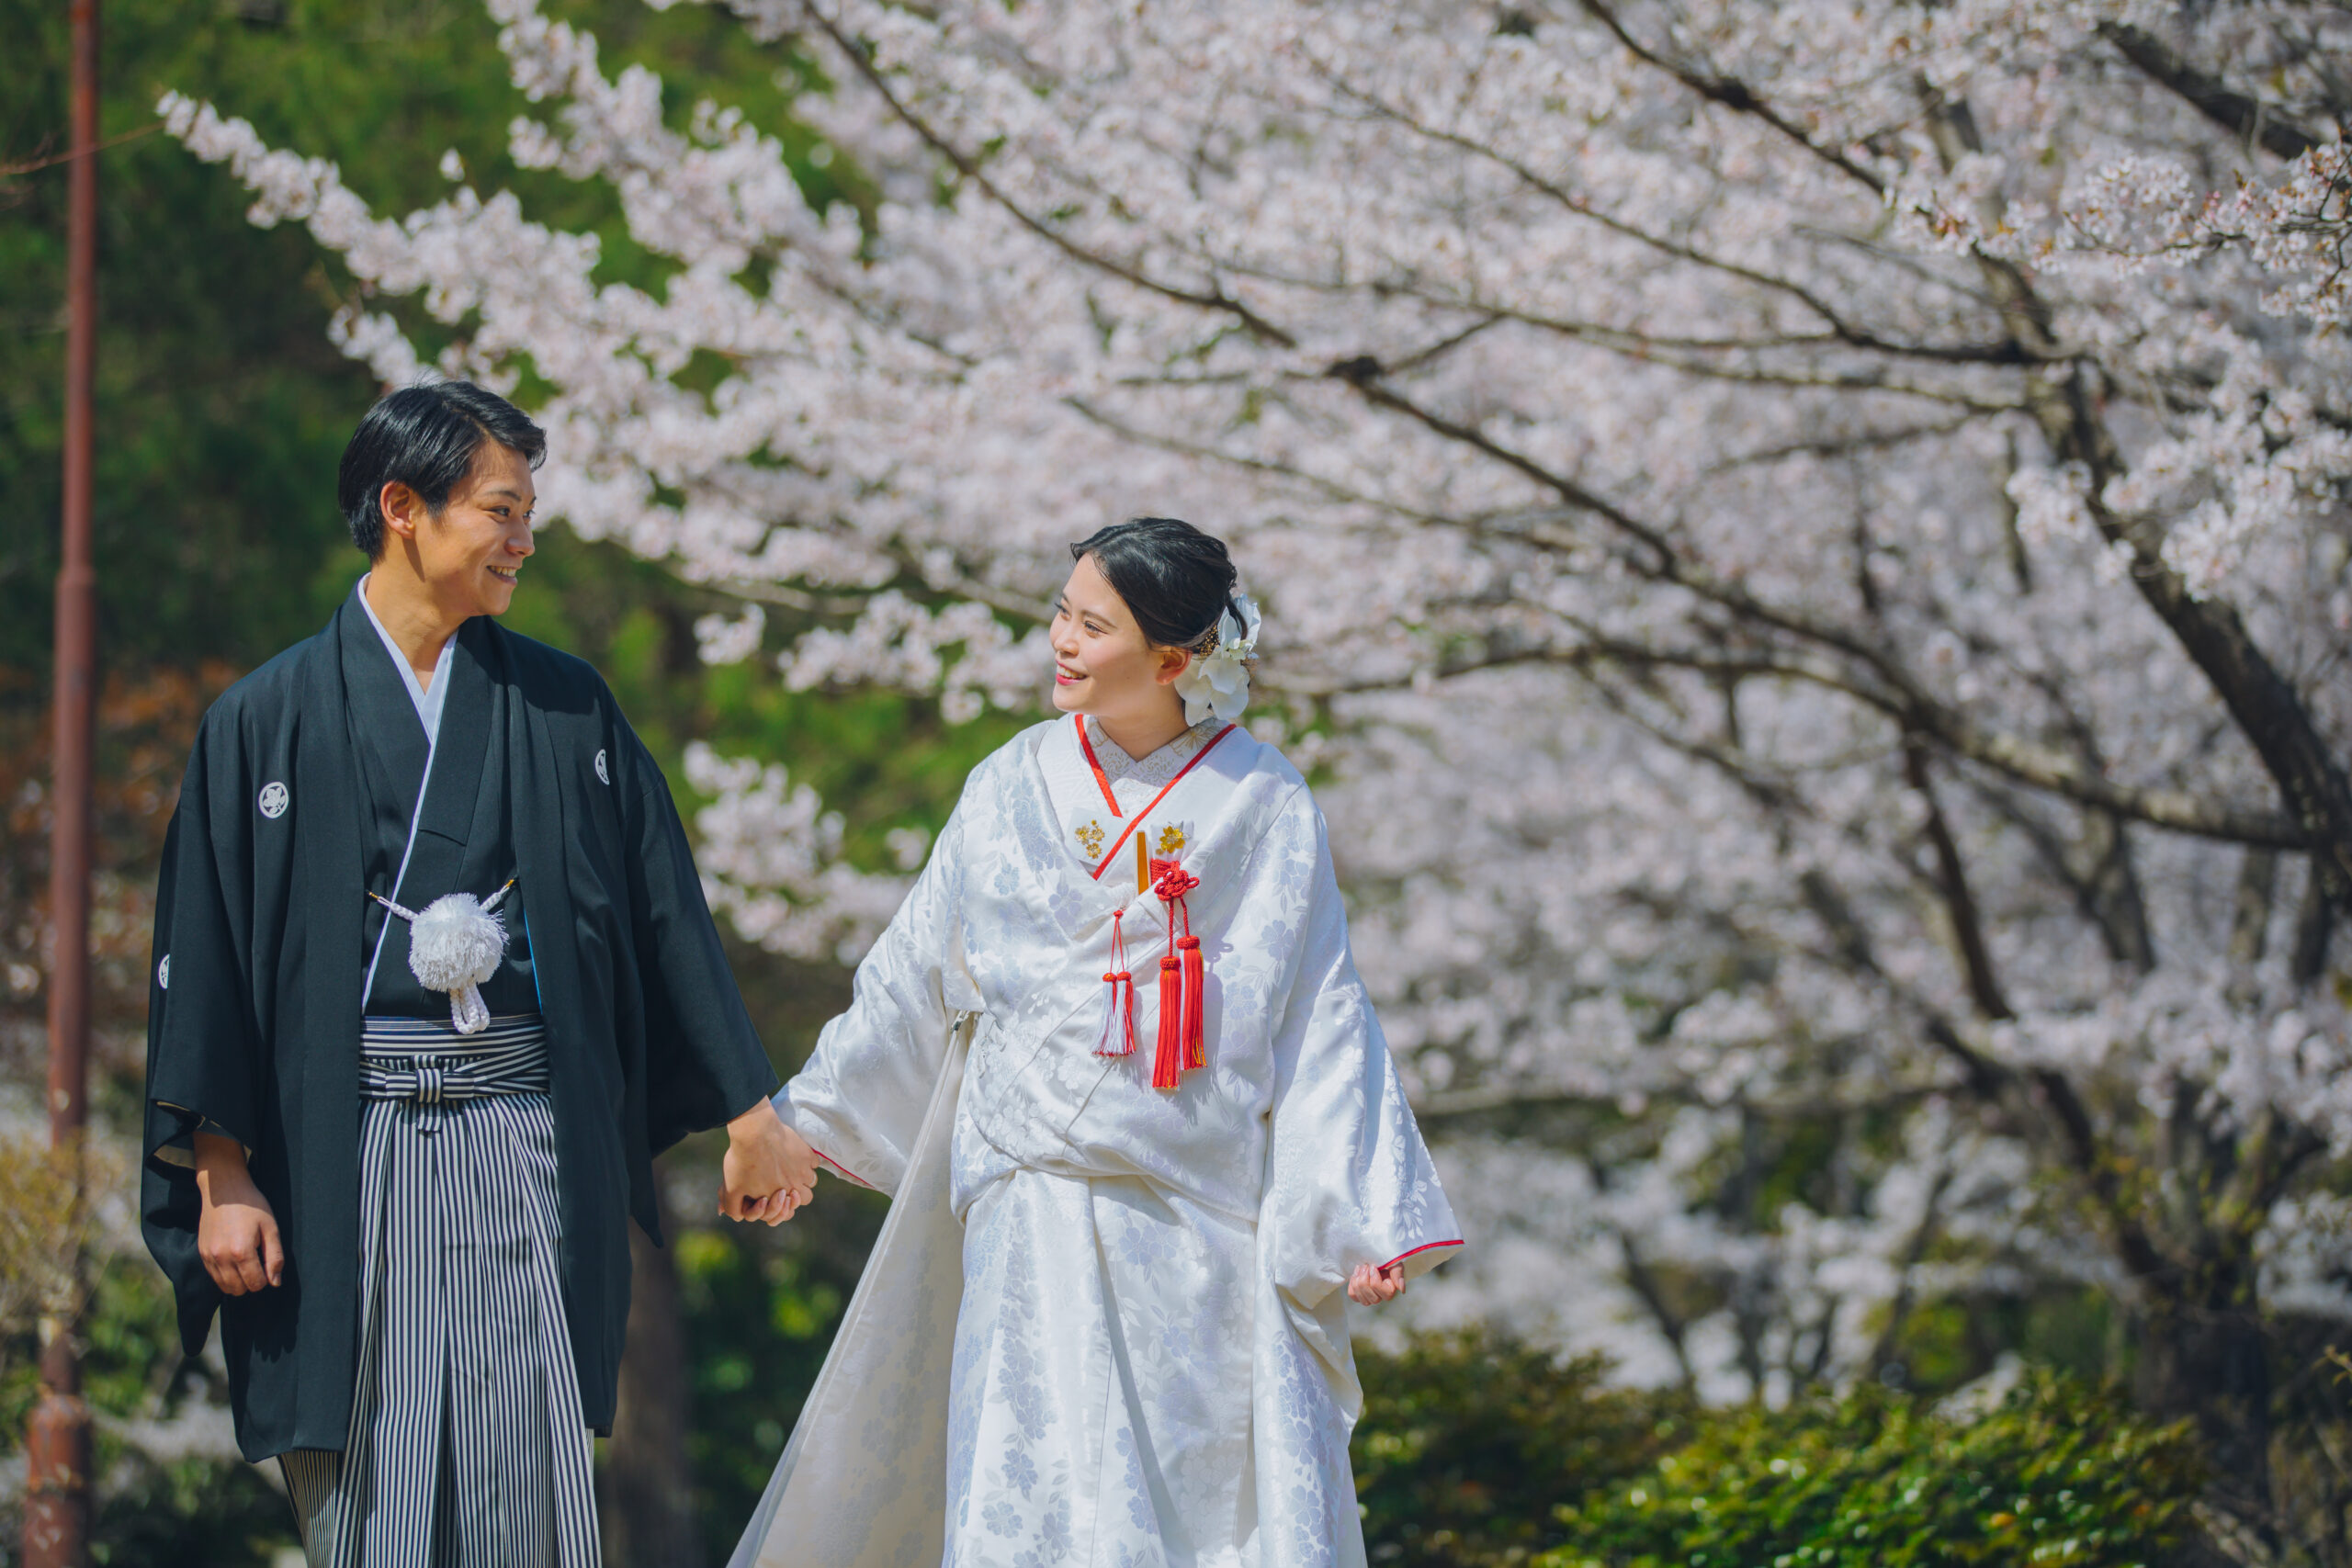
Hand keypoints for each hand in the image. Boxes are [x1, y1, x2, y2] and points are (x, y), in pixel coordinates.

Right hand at [194, 1132, 284, 1295]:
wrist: (225, 1190)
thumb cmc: (252, 1207)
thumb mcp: (271, 1228)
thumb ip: (275, 1257)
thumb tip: (275, 1283)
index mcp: (241, 1252)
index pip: (255, 1284)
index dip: (266, 1278)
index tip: (268, 1265)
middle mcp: (221, 1258)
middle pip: (239, 1289)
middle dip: (251, 1282)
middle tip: (258, 1263)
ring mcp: (208, 1257)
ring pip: (224, 1287)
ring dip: (238, 1281)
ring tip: (246, 1262)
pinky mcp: (201, 1254)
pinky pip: (214, 1277)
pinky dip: (225, 1275)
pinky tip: (234, 1260)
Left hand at [720, 1097, 819, 1225]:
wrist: (755, 1133)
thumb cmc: (742, 1162)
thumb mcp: (731, 1189)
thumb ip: (733, 1207)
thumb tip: (731, 1216)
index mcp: (778, 1198)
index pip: (789, 1212)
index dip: (783, 1207)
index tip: (776, 1195)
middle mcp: (794, 1185)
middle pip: (806, 1198)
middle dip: (797, 1194)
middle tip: (786, 1183)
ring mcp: (803, 1169)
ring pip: (812, 1180)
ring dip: (803, 1177)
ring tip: (790, 1168)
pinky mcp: (807, 1153)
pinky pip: (814, 1162)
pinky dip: (807, 1161)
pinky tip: (794, 1155)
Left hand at [1347, 1260, 1407, 1306]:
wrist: (1372, 1251)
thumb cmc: (1385, 1256)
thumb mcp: (1394, 1261)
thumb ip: (1398, 1273)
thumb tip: (1401, 1289)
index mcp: (1391, 1289)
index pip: (1386, 1294)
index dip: (1376, 1281)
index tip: (1373, 1266)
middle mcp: (1381, 1296)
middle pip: (1373, 1300)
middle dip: (1365, 1281)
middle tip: (1365, 1266)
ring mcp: (1369, 1296)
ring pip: (1361, 1299)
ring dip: (1358, 1281)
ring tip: (1360, 1268)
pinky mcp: (1359, 1294)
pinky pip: (1353, 1295)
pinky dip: (1352, 1284)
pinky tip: (1356, 1273)